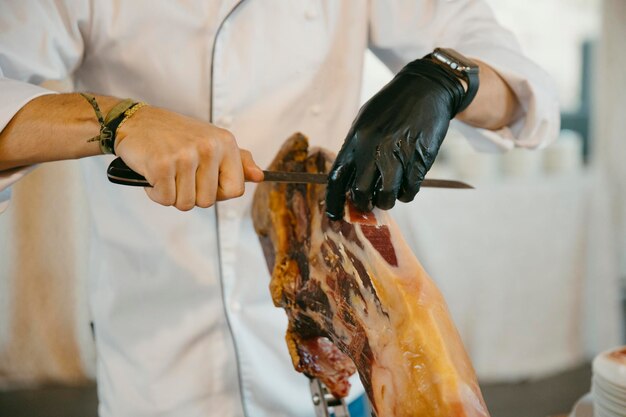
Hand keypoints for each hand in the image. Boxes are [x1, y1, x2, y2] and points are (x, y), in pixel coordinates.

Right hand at [114, 106, 262, 210]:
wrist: (136, 122)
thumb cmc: (176, 135)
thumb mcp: (211, 142)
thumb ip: (238, 161)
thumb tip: (260, 177)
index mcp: (225, 142)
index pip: (236, 190)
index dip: (218, 193)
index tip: (204, 180)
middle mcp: (208, 147)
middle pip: (208, 201)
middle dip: (191, 194)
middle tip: (179, 174)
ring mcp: (185, 155)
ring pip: (186, 203)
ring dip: (172, 194)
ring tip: (166, 172)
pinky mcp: (162, 165)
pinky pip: (165, 199)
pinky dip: (155, 192)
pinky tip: (153, 173)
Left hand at [325, 58, 466, 219]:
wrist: (426, 88)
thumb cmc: (392, 107)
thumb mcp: (366, 122)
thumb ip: (356, 150)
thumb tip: (350, 184)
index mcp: (355, 139)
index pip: (337, 178)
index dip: (334, 202)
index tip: (335, 216)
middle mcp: (373, 148)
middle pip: (360, 193)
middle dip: (364, 205)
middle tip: (370, 204)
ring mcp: (397, 154)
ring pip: (386, 197)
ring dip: (387, 201)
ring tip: (391, 191)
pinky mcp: (419, 159)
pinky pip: (409, 191)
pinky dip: (407, 193)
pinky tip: (408, 181)